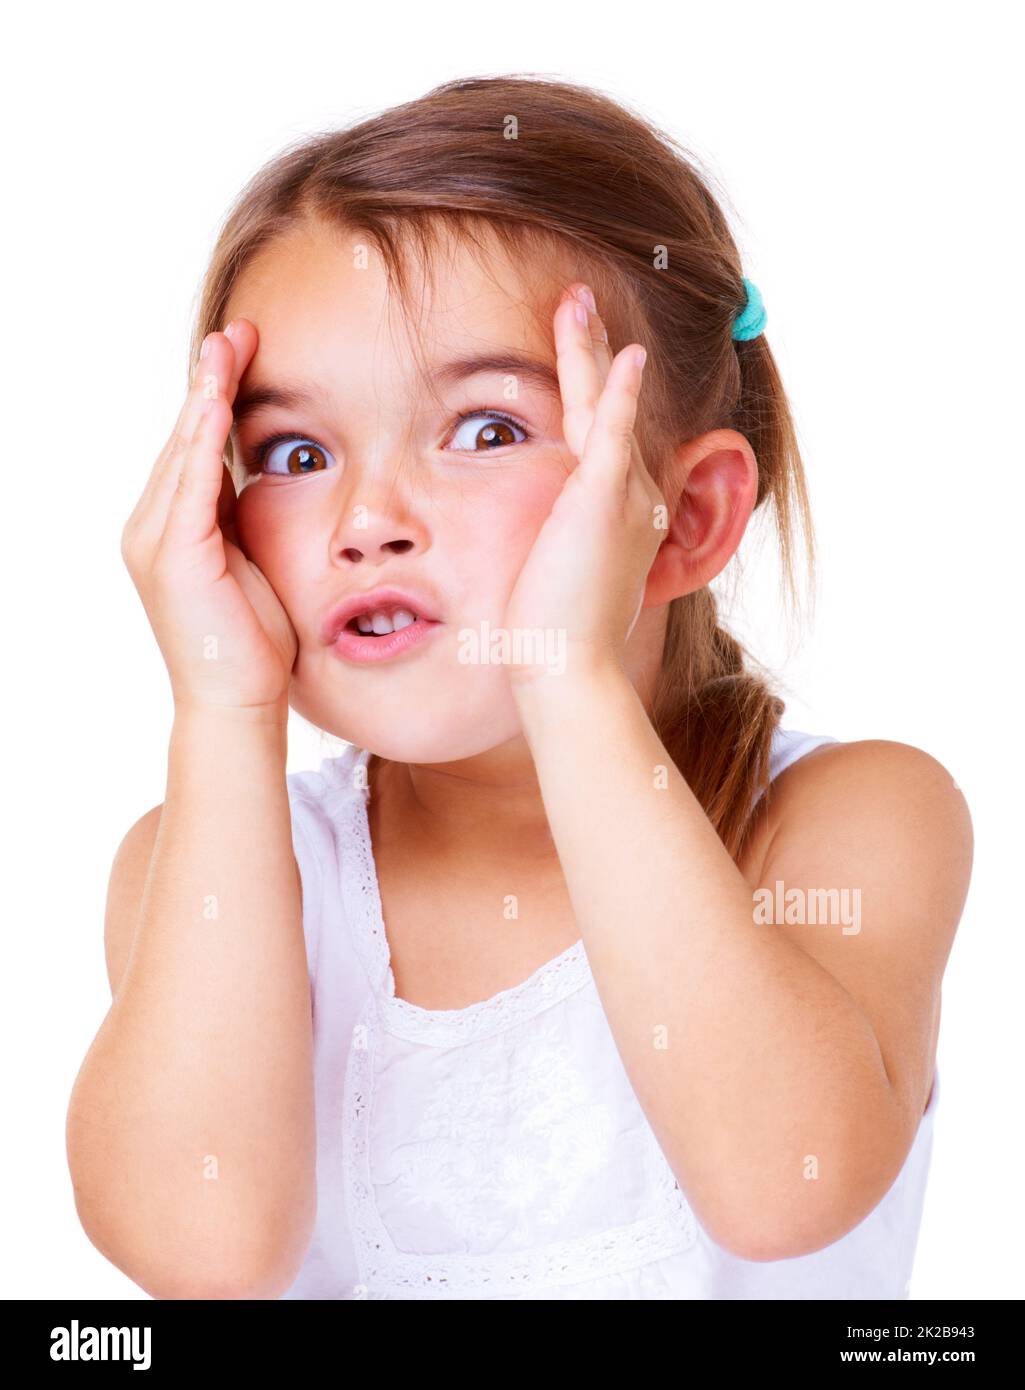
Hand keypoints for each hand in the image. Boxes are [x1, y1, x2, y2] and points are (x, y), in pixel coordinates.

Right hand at [120, 319, 297, 716]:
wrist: (238, 701)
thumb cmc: (255, 642)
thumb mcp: (253, 562)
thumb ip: (245, 518)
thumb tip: (265, 476)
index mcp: (174, 528)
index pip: (196, 448)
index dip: (218, 399)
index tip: (244, 351)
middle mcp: (153, 526)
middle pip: (185, 438)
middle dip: (212, 382)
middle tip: (239, 330)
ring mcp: (155, 539)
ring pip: (183, 451)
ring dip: (207, 395)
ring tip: (229, 346)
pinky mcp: (172, 554)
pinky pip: (189, 484)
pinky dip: (202, 440)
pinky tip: (218, 402)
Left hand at [503, 283, 665, 689]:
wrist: (570, 668)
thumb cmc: (557, 637)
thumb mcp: (562, 580)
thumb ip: (559, 548)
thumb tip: (540, 548)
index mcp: (620, 513)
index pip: (603, 435)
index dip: (594, 388)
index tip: (583, 352)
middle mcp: (632, 497)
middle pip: (608, 407)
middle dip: (594, 350)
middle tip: (578, 300)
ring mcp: (622, 497)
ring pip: (604, 405)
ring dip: (591, 348)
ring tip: (577, 298)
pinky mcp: (601, 502)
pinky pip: (613, 433)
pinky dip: (621, 391)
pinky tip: (626, 353)